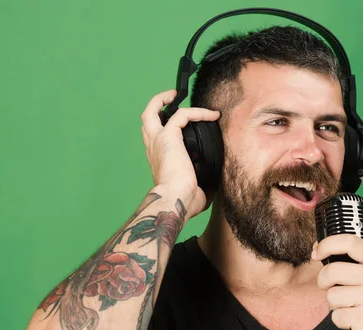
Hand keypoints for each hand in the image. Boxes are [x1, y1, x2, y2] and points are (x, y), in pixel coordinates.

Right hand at [140, 90, 219, 217]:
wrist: (177, 200)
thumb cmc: (184, 201)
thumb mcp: (197, 190)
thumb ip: (204, 184)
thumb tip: (215, 184)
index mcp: (159, 160)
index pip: (156, 139)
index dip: (166, 129)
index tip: (183, 128)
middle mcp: (154, 148)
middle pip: (146, 120)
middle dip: (156, 106)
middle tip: (170, 100)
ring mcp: (158, 141)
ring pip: (152, 111)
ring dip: (163, 100)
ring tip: (177, 94)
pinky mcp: (168, 136)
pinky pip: (182, 114)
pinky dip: (196, 112)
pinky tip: (211, 114)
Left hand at [312, 235, 362, 329]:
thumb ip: (352, 264)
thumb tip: (319, 249)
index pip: (351, 242)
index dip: (328, 244)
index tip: (316, 253)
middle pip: (333, 270)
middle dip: (323, 282)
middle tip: (330, 289)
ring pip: (332, 295)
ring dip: (335, 305)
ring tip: (352, 309)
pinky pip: (336, 316)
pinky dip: (340, 321)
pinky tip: (355, 322)